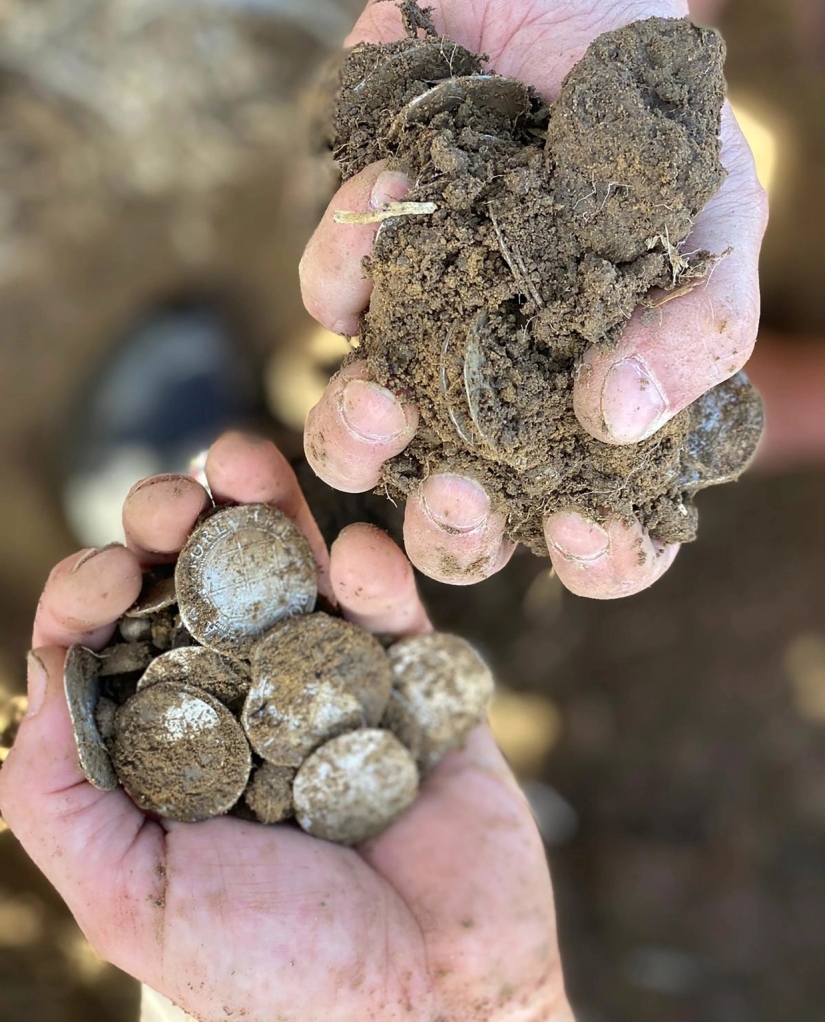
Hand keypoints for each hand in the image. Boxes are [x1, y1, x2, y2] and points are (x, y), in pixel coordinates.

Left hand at [0, 432, 570, 1021]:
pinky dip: (374, 575)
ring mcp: (336, 687)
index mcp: (175, 748)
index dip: (98, 588)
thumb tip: (38, 678)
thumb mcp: (131, 899)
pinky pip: (395, 613)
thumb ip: (59, 798)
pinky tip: (355, 555)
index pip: (119, 641)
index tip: (111, 570)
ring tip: (242, 457)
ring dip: (269, 510)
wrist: (433, 1013)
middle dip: (181, 524)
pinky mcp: (417, 686)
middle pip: (205, 585)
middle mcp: (250, 704)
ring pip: (295, 574)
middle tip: (175, 496)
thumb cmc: (279, 975)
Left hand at [300, 0, 766, 597]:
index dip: (598, 556)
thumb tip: (619, 419)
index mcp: (592, 412)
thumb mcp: (716, 224)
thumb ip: (699, 327)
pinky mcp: (361, 267)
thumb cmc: (655, 131)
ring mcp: (421, 339)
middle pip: (462, 518)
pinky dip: (345, 259)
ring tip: (378, 401)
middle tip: (457, 494)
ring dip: (357, 440)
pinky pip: (328, 294)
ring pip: (363, 439)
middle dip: (451, 529)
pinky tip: (389, 201)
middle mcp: (498, 398)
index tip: (579, 529)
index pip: (603, 528)